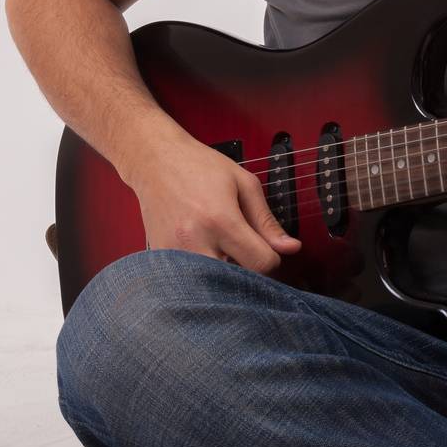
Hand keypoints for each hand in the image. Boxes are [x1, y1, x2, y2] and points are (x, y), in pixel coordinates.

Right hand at [125, 128, 301, 273]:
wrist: (155, 161)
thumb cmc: (200, 167)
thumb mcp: (244, 184)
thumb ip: (267, 221)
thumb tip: (291, 248)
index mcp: (220, 220)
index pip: (260, 263)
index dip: (272, 258)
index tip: (267, 248)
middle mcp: (194, 241)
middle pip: (235, 282)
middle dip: (247, 272)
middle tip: (246, 251)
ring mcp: (174, 253)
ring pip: (211, 286)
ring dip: (225, 275)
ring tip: (224, 248)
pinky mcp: (160, 258)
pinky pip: (190, 280)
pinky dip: (203, 272)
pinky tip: (206, 249)